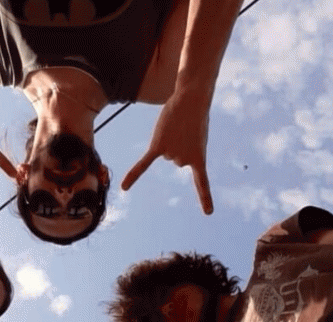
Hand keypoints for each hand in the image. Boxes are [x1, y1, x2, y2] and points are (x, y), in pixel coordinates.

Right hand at [121, 88, 212, 213]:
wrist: (192, 97)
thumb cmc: (196, 114)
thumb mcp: (196, 134)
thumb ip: (183, 150)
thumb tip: (168, 157)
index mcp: (199, 158)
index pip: (202, 182)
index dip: (205, 198)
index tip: (208, 213)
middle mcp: (184, 160)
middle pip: (175, 157)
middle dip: (178, 142)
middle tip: (185, 128)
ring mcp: (171, 154)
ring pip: (164, 153)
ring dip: (167, 139)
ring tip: (177, 125)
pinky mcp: (157, 146)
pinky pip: (143, 164)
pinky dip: (133, 176)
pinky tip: (124, 188)